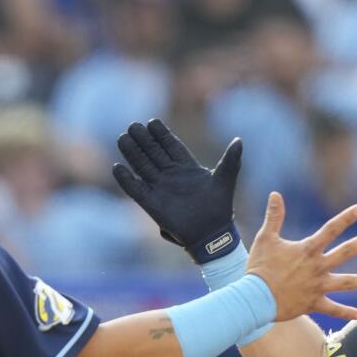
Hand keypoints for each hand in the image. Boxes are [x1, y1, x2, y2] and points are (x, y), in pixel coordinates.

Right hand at [112, 118, 242, 262]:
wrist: (212, 234)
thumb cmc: (220, 208)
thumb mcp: (225, 180)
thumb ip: (231, 160)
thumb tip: (239, 141)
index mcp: (187, 168)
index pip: (171, 146)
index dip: (161, 135)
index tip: (152, 122)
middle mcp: (171, 176)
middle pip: (153, 153)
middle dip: (143, 140)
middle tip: (133, 126)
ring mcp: (161, 189)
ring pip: (143, 167)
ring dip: (132, 154)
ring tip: (122, 138)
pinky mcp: (153, 205)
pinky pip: (136, 190)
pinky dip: (127, 180)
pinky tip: (117, 168)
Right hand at [245, 192, 356, 320]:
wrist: (254, 298)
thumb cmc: (259, 267)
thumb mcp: (265, 238)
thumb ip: (274, 216)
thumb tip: (275, 194)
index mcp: (308, 250)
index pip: (331, 229)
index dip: (346, 218)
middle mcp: (317, 267)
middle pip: (346, 252)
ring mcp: (317, 286)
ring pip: (347, 283)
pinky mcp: (313, 303)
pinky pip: (333, 309)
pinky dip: (346, 313)